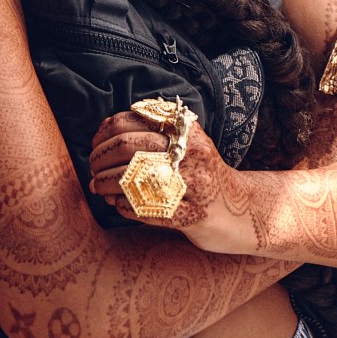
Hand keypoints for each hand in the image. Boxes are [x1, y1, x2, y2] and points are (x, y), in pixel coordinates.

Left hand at [87, 110, 247, 252]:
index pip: (133, 121)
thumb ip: (157, 130)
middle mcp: (191, 155)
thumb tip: (106, 131)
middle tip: (93, 166)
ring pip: (132, 178)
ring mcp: (193, 187)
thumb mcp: (190, 142)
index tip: (96, 142)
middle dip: (100, 158)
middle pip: (128, 147)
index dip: (106, 132)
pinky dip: (123, 206)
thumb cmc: (204, 174)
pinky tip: (118, 204)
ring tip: (98, 187)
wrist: (243, 210)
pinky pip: (145, 209)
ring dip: (104, 183)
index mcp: (187, 132)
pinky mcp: (191, 216)